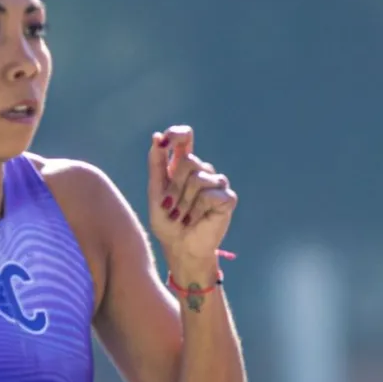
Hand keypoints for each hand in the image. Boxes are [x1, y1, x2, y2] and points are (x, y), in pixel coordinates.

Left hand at [147, 125, 236, 268]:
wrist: (180, 247)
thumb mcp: (155, 193)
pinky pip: (209, 195)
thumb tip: (157, 137)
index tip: (164, 140)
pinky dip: (196, 210)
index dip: (177, 134)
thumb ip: (157, 165)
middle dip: (174, 187)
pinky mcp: (227, 198)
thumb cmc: (167, 221)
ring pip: (198, 179)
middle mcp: (202, 171)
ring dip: (183, 202)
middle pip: (188, 161)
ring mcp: (216, 184)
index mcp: (183, 166)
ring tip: (182, 217)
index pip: (184, 137)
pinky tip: (196, 220)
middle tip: (169, 207)